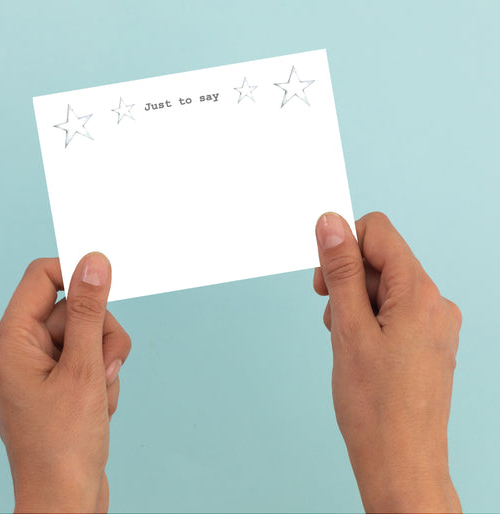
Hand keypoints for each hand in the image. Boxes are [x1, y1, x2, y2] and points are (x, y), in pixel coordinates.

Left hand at [0, 253, 131, 512]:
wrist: (66, 499)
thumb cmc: (64, 444)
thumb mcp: (83, 369)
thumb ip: (88, 311)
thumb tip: (93, 262)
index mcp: (12, 339)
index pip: (42, 276)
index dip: (77, 274)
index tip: (108, 285)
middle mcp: (21, 348)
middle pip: (74, 308)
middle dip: (100, 335)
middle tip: (103, 369)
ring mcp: (40, 366)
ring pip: (88, 333)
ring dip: (106, 360)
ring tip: (100, 393)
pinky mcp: (57, 381)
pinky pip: (89, 357)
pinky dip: (103, 375)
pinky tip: (98, 405)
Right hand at [313, 212, 461, 512]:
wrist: (400, 462)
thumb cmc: (375, 405)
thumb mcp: (348, 327)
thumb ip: (339, 270)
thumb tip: (330, 223)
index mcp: (419, 292)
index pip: (378, 232)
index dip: (343, 245)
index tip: (324, 275)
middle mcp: (434, 302)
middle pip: (380, 260)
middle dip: (346, 280)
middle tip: (332, 315)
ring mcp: (434, 324)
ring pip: (383, 287)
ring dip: (355, 302)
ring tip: (346, 339)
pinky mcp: (427, 341)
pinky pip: (393, 311)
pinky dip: (368, 319)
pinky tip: (359, 348)